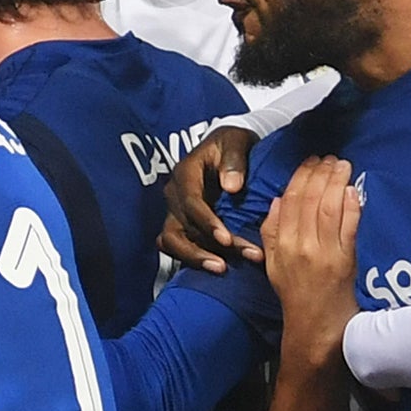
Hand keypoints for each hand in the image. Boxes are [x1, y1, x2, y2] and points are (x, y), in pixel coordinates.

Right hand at [160, 127, 261, 272]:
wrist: (229, 149)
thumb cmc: (232, 144)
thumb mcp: (236, 141)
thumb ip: (235, 161)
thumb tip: (231, 187)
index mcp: (185, 173)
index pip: (191, 203)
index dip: (207, 223)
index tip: (226, 239)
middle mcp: (175, 195)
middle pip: (180, 229)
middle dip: (201, 249)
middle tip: (224, 265)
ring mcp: (175, 212)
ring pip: (174, 242)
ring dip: (196, 258)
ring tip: (221, 269)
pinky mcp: (182, 225)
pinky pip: (179, 247)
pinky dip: (195, 258)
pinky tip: (218, 267)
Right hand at [260, 156, 361, 365]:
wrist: (314, 324)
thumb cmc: (294, 293)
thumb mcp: (272, 262)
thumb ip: (271, 232)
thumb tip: (277, 200)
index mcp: (282, 245)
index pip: (290, 201)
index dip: (300, 177)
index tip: (310, 161)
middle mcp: (302, 246)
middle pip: (310, 200)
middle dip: (320, 174)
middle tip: (330, 158)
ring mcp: (325, 253)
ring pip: (329, 209)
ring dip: (337, 183)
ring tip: (343, 165)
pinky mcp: (345, 261)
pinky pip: (349, 227)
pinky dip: (352, 206)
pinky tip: (354, 190)